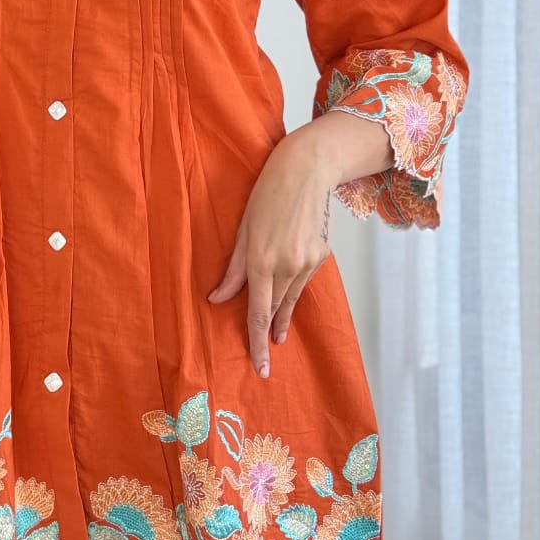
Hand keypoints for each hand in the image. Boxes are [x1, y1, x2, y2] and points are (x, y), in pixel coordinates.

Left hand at [207, 129, 332, 376]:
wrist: (305, 171)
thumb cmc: (266, 194)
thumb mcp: (242, 230)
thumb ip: (233, 269)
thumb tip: (217, 299)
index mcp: (262, 259)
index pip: (258, 312)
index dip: (257, 343)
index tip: (261, 368)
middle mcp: (287, 265)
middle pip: (276, 309)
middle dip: (269, 332)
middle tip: (264, 358)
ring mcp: (308, 261)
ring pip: (291, 298)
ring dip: (282, 315)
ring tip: (277, 335)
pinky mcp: (321, 255)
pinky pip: (303, 281)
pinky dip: (293, 288)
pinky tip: (288, 292)